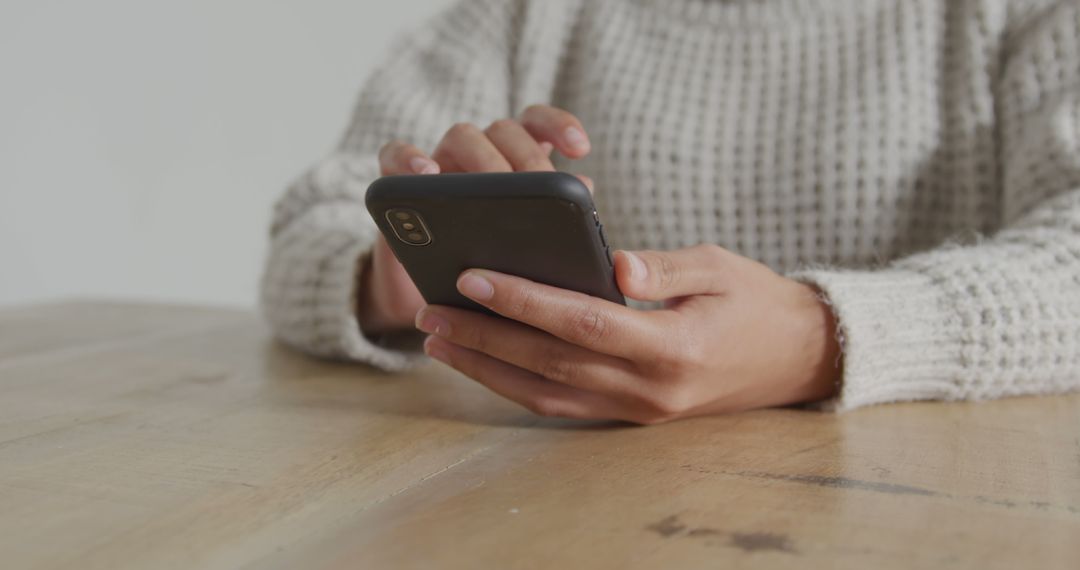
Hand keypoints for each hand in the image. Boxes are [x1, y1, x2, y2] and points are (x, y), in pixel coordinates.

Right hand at [358, 105, 593, 333]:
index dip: (560, 126)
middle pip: (505, 131)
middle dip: (527, 158)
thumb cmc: (493, 268)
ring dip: (482, 158)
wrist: (437, 300)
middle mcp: (479, 153)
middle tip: (540, 190)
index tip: (580, 150)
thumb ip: (558, 216)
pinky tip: (427, 173)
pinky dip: (408, 157)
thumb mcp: (530, 247)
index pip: (537, 124)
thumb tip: (585, 187)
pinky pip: (395, 154)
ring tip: (494, 189)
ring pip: (462, 135)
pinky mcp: (398, 182)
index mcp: (515, 160)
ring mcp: (439, 163)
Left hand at [414, 245, 840, 423]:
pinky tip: (485, 363)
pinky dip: (518, 387)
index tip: (473, 277)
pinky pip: (564, 406)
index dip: (524, 300)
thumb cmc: (758, 301)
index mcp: (674, 347)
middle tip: (430, 312)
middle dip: (485, 337)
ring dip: (488, 370)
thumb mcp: (720, 267)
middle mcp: (650, 388)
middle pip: (550, 364)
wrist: (797, 358)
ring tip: (439, 340)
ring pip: (547, 395)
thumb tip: (612, 263)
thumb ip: (664, 266)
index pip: (582, 322)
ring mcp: (639, 409)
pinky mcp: (632, 414)